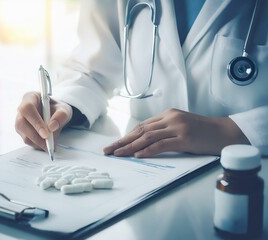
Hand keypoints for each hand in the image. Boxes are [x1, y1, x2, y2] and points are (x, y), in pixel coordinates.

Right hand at [15, 91, 72, 150]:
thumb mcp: (64, 109)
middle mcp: (22, 109)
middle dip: (36, 136)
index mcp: (30, 97)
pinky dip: (38, 144)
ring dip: (38, 142)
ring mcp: (20, 121)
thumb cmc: (57, 109)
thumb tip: (52, 126)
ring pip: (24, 134)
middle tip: (50, 142)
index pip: (27, 109)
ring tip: (52, 143)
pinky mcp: (22, 132)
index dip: (35, 122)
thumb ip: (61, 115)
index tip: (46, 133)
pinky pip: (28, 141)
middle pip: (21, 124)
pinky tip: (48, 143)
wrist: (56, 115)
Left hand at [103, 108, 249, 156]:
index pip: (142, 126)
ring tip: (117, 154)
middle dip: (122, 141)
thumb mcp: (180, 125)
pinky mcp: (184, 138)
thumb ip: (164, 129)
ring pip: (148, 137)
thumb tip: (144, 141)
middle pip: (141, 130)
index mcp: (167, 114)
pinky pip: (162, 144)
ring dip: (130, 146)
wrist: (223, 132)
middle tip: (108, 150)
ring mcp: (177, 127)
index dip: (127, 136)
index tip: (115, 144)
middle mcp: (170, 118)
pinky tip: (138, 155)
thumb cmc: (201, 131)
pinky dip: (148, 150)